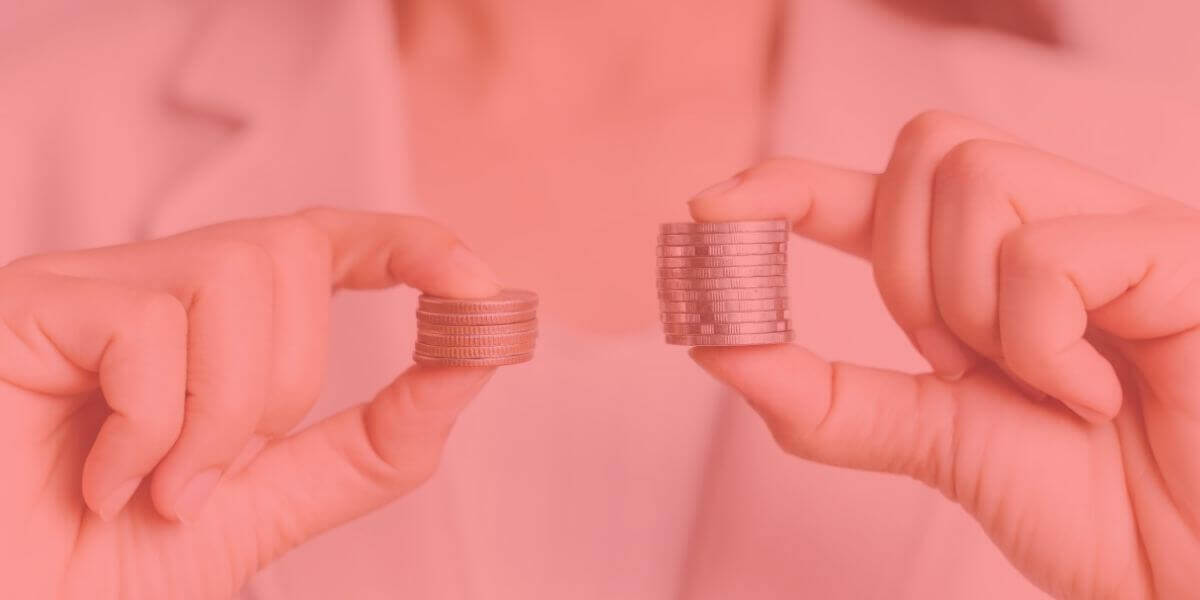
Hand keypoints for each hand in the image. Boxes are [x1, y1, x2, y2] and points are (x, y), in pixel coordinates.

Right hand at [0, 208, 502, 598]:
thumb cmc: (102, 569)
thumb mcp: (269, 506)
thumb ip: (368, 445)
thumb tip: (471, 363)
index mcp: (206, 329)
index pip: (320, 241)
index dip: (404, 244)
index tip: (476, 285)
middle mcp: (150, 288)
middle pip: (289, 253)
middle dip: (283, 385)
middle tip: (211, 478)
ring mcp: (87, 287)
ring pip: (235, 274)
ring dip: (224, 412)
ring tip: (161, 490)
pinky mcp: (30, 301)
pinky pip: (148, 324)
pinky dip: (151, 427)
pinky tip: (102, 482)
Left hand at [687, 112, 1199, 599]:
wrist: (1188, 574)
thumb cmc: (1090, 506)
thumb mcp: (934, 441)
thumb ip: (830, 400)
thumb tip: (716, 345)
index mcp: (993, 267)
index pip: (877, 189)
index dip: (790, 182)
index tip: (711, 207)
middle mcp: (1055, 225)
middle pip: (926, 151)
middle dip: (906, 269)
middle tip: (957, 360)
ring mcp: (1118, 227)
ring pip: (976, 177)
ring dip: (973, 304)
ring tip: (1038, 379)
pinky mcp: (1177, 249)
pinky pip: (1048, 251)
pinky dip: (1040, 338)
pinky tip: (1090, 392)